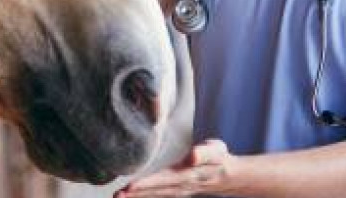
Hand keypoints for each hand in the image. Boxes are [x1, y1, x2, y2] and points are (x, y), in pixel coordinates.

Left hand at [114, 139, 234, 197]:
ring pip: (155, 195)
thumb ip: (204, 152)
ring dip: (137, 197)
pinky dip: (145, 197)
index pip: (164, 179)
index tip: (131, 186)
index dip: (148, 183)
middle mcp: (180, 185)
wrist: (228, 175)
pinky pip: (157, 195)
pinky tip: (130, 197)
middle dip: (136, 194)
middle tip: (117, 196)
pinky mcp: (175, 191)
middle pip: (155, 191)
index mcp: (187, 174)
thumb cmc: (219, 158)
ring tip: (118, 197)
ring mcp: (177, 190)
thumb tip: (192, 155)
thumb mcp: (216, 151)